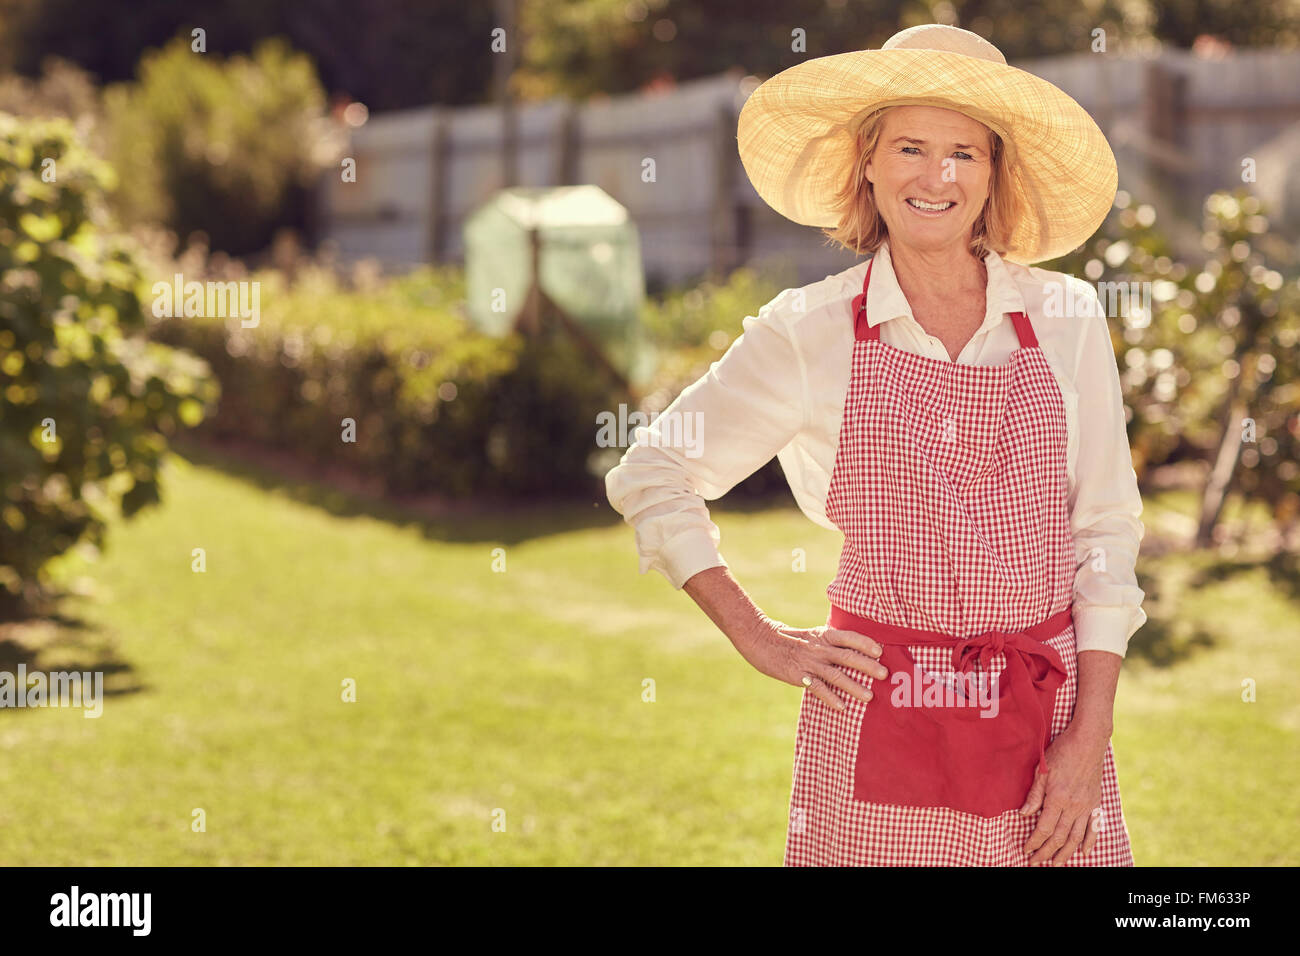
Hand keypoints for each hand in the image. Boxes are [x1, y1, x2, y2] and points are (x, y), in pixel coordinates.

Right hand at [736, 617, 887, 710]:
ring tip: (869, 697)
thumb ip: (830, 643)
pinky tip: (842, 707)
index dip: (865, 643)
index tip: (881, 651)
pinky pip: (818, 688)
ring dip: (854, 686)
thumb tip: (852, 651)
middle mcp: (819, 648)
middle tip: (885, 675)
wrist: (760, 639)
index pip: (849, 637)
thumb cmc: (788, 639)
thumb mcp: (811, 636)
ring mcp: (810, 662)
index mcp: (824, 635)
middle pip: (848, 656)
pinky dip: (830, 697)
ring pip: (836, 674)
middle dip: (868, 666)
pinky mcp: (799, 675)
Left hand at [1019, 723, 1107, 865]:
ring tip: (1057, 863)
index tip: (1026, 851)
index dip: (1034, 842)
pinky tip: (1085, 852)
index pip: (1044, 829)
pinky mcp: (1096, 802)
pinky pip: (1094, 827)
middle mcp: (1074, 806)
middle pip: (1059, 837)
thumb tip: (1024, 815)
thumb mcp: (1042, 770)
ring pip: (1076, 837)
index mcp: (1058, 798)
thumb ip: (1034, 795)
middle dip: (1046, 852)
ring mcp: (1087, 806)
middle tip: (1036, 862)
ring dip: (1066, 853)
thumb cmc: (1061, 752)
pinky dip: (1090, 842)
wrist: (1088, 742)